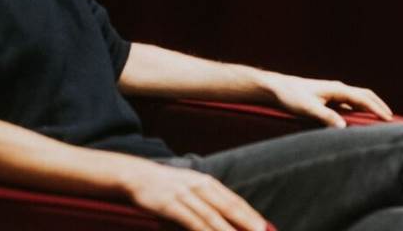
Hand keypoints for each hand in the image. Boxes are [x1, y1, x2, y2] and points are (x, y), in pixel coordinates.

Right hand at [125, 161, 266, 230]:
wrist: (137, 176)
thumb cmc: (167, 185)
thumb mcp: (191, 187)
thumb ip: (209, 200)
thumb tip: (229, 216)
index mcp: (208, 183)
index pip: (235, 201)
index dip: (251, 215)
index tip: (265, 227)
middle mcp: (200, 187)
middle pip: (229, 208)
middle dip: (247, 223)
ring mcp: (185, 195)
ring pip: (212, 217)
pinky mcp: (170, 205)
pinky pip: (192, 221)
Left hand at [266, 74, 393, 127]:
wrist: (277, 88)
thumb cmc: (291, 96)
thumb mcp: (308, 109)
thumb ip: (326, 117)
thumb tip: (343, 127)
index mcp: (337, 89)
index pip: (363, 99)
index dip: (377, 109)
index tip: (389, 120)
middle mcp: (338, 88)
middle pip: (365, 95)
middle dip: (379, 105)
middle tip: (391, 118)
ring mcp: (333, 92)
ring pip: (358, 98)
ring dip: (370, 106)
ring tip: (380, 118)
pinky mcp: (328, 97)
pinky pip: (350, 102)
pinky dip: (359, 109)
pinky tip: (359, 118)